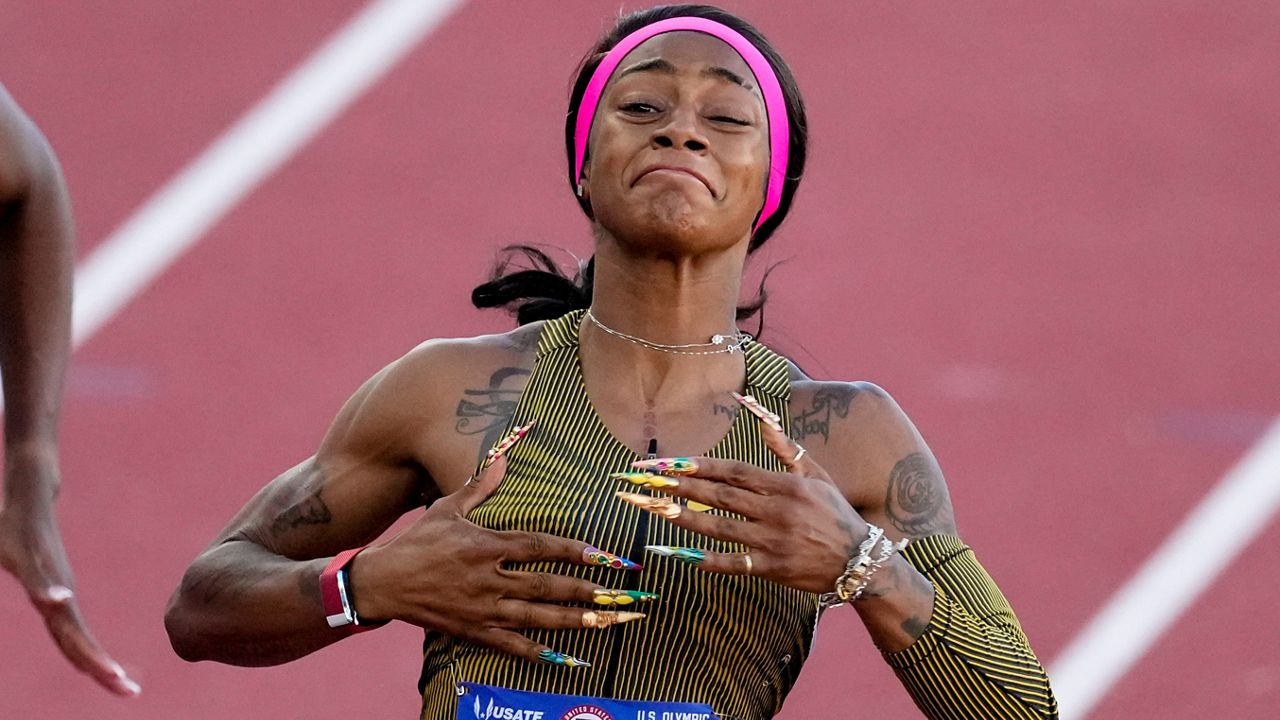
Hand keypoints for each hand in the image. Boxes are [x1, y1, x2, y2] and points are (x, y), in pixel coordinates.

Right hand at [0, 455, 140, 696]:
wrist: (31, 486)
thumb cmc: (25, 529)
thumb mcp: (27, 568)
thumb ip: (40, 588)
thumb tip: (52, 604)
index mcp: (55, 597)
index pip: (77, 643)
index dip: (98, 668)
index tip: (126, 690)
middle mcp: (55, 588)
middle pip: (76, 637)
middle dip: (100, 666)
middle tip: (128, 691)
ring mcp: (43, 571)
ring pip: (61, 613)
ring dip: (79, 641)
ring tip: (102, 668)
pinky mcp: (31, 551)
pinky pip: (38, 576)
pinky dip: (48, 590)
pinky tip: (59, 600)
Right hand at [353, 451, 648, 665]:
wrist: (384, 582)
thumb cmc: (418, 541)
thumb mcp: (448, 508)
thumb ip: (480, 486)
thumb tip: (503, 456)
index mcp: (486, 546)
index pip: (539, 548)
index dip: (574, 551)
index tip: (604, 555)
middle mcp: (488, 579)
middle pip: (545, 587)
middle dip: (585, 592)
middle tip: (618, 595)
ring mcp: (481, 609)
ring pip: (534, 618)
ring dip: (571, 621)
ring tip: (603, 623)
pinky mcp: (472, 630)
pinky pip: (509, 644)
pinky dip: (536, 651)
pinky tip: (562, 656)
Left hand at [618, 420, 869, 593]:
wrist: (860, 560)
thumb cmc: (835, 513)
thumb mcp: (817, 474)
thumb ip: (785, 447)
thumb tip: (761, 417)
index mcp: (785, 485)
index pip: (733, 471)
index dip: (699, 465)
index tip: (667, 460)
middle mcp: (776, 511)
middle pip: (719, 495)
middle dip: (678, 485)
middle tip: (642, 479)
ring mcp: (772, 541)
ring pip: (719, 527)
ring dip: (682, 517)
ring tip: (650, 507)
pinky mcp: (772, 569)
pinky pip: (732, 563)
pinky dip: (704, 559)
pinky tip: (675, 552)